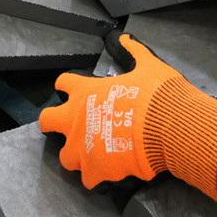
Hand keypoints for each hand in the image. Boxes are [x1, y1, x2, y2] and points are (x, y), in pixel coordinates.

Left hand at [40, 31, 216, 199]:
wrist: (168, 127)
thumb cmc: (157, 95)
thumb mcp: (148, 65)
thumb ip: (134, 52)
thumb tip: (126, 38)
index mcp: (85, 92)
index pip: (63, 84)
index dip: (68, 86)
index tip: (74, 90)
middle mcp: (75, 120)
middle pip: (47, 121)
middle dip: (55, 123)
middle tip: (71, 127)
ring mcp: (82, 148)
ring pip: (65, 156)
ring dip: (78, 155)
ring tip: (95, 155)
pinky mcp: (94, 170)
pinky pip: (88, 179)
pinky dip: (98, 177)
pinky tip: (110, 173)